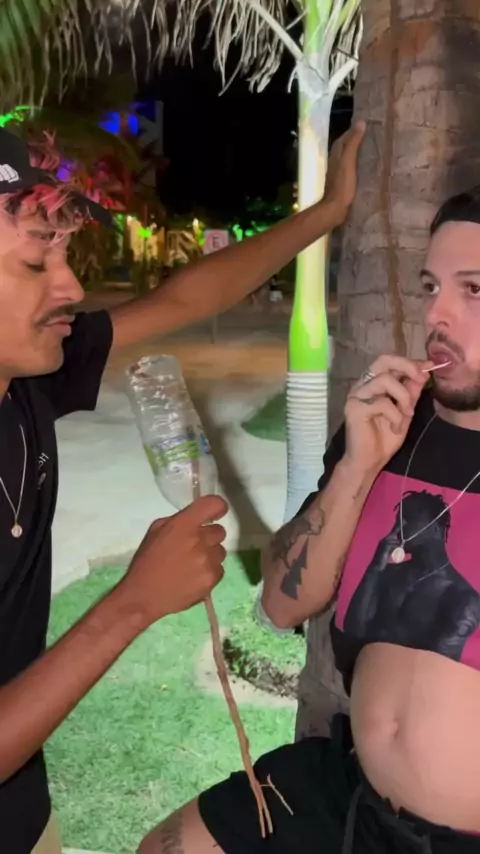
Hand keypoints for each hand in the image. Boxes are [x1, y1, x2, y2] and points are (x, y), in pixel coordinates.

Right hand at [118, 495, 227, 626]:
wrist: (143, 596)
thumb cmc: (146, 561)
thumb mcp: (156, 531)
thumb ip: (178, 521)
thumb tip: (196, 519)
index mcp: (184, 524)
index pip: (214, 504)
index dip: (218, 507)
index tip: (215, 514)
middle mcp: (199, 540)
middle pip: (220, 531)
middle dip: (208, 537)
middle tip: (193, 547)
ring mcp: (208, 560)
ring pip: (220, 552)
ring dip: (209, 555)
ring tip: (191, 566)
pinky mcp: (212, 579)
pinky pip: (219, 569)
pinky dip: (209, 572)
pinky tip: (193, 578)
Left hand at [324, 120, 365, 223]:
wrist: (335, 208)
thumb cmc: (342, 185)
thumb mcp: (349, 161)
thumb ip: (353, 143)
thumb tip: (360, 122)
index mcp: (336, 155)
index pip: (343, 138)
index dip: (352, 131)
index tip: (365, 125)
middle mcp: (335, 162)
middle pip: (344, 147)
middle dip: (355, 141)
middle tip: (370, 137)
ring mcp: (338, 173)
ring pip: (347, 158)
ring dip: (356, 153)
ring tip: (370, 150)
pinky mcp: (342, 182)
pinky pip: (350, 169)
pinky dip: (356, 165)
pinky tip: (365, 167)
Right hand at [343, 354, 433, 476]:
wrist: (369, 462)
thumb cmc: (384, 438)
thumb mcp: (405, 412)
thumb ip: (411, 392)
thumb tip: (425, 372)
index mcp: (374, 383)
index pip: (390, 362)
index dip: (410, 362)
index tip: (429, 366)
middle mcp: (363, 385)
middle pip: (383, 360)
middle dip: (406, 366)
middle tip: (421, 378)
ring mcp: (356, 395)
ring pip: (385, 380)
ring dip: (403, 397)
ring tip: (408, 414)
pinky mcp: (353, 408)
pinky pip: (382, 403)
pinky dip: (395, 416)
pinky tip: (395, 428)